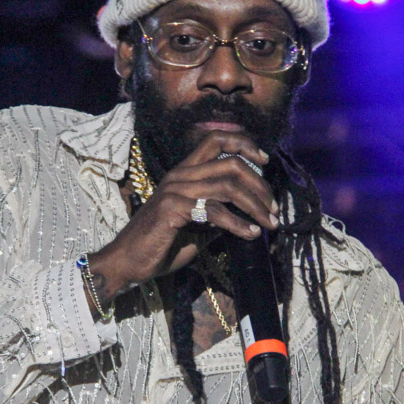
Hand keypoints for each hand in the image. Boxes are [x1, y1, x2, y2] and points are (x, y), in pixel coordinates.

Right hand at [85, 130, 279, 302]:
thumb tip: (249, 213)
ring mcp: (175, 190)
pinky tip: (250, 234)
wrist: (129, 263)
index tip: (265, 159)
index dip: (244, 143)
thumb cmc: (162, 246)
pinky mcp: (172, 209)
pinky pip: (214, 211)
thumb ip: (219, 214)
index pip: (216, 140)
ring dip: (255, 206)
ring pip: (227, 186)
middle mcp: (180, 175)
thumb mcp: (197, 226)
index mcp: (184, 172)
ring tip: (270, 224)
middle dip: (260, 185)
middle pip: (230, 163)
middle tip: (275, 208)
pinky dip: (237, 224)